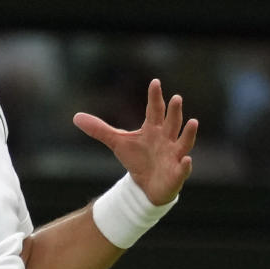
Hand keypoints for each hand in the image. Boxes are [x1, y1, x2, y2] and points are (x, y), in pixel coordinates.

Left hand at [73, 79, 197, 204]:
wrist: (144, 186)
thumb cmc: (136, 159)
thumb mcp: (117, 143)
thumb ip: (99, 129)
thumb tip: (76, 117)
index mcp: (153, 129)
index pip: (154, 110)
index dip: (155, 97)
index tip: (155, 82)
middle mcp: (167, 139)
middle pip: (172, 123)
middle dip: (174, 111)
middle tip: (176, 97)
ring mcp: (174, 155)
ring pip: (184, 142)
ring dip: (188, 133)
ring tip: (193, 121)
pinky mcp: (176, 173)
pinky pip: (183, 168)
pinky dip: (185, 165)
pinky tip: (187, 160)